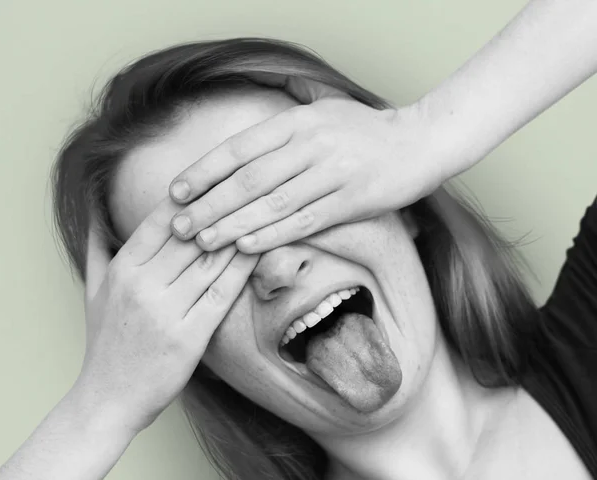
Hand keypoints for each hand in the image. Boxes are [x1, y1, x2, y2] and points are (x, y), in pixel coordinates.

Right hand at [77, 197, 258, 434]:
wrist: (108, 399)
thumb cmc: (104, 342)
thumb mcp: (93, 291)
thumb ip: (97, 247)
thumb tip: (95, 210)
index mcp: (123, 269)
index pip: (162, 219)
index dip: (192, 197)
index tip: (218, 177)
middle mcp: (142, 284)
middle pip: (191, 234)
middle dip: (223, 208)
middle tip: (252, 186)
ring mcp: (165, 310)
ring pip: (210, 260)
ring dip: (239, 233)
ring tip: (264, 210)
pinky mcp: (188, 336)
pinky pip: (221, 293)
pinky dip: (242, 269)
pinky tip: (259, 251)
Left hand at [167, 76, 446, 253]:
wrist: (421, 142)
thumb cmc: (365, 133)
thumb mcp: (322, 114)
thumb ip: (284, 127)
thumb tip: (244, 145)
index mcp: (298, 122)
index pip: (239, 148)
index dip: (204, 171)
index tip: (177, 192)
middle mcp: (311, 145)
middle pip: (249, 179)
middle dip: (209, 204)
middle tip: (179, 226)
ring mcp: (332, 173)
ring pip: (273, 204)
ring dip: (234, 225)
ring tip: (203, 241)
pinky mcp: (351, 201)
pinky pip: (304, 221)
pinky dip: (273, 235)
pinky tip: (246, 247)